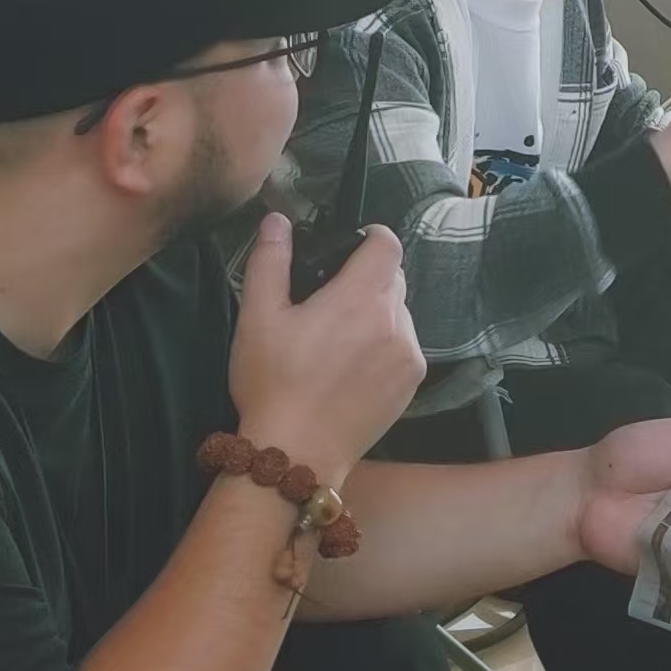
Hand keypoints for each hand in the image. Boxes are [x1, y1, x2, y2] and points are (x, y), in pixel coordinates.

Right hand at [229, 213, 421, 475]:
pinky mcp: (412, 385)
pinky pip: (404, 347)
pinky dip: (385, 347)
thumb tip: (278, 219)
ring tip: (337, 342)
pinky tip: (351, 369)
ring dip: (376, 315)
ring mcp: (409, 355)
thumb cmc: (272, 381)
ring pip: (399, 314)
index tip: (347, 250)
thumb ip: (270, 261)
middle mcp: (396, 321)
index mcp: (361, 297)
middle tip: (328, 302)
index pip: (388, 244)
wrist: (296, 452)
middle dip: (366, 279)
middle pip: (393, 279)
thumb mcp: (258, 317)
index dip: (370, 238)